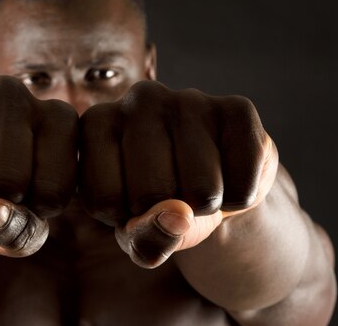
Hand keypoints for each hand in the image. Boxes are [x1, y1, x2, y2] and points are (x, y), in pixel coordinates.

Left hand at [78, 81, 278, 267]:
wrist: (216, 181)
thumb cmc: (162, 205)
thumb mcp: (139, 233)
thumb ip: (145, 240)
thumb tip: (177, 215)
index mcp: (96, 123)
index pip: (102, 199)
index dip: (125, 218)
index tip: (133, 200)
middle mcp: (138, 98)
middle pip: (150, 193)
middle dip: (167, 213)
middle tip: (172, 193)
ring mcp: (188, 97)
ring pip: (201, 191)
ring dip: (207, 207)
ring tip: (200, 184)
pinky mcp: (237, 108)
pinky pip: (241, 183)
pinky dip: (239, 197)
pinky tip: (228, 174)